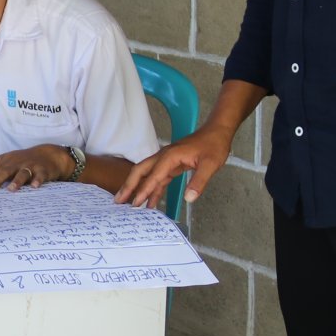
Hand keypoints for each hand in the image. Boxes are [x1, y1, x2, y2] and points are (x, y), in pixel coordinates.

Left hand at [0, 145, 71, 190]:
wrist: (48, 155)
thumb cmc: (21, 160)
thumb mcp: (3, 161)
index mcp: (4, 162)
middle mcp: (15, 163)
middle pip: (5, 170)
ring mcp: (29, 166)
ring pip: (22, 173)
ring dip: (17, 181)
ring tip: (11, 189)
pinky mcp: (42, 171)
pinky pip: (40, 176)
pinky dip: (38, 181)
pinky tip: (35, 187)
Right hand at [116, 125, 232, 208]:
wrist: (217, 132)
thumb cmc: (214, 145)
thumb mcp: (210, 164)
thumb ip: (199, 182)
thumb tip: (190, 199)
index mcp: (170, 156)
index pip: (153, 176)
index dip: (144, 190)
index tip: (135, 203)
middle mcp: (164, 157)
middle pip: (140, 171)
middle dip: (129, 186)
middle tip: (118, 200)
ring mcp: (166, 161)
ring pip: (146, 175)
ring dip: (137, 188)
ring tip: (128, 203)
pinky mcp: (171, 165)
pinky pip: (158, 178)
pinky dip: (152, 189)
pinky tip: (150, 201)